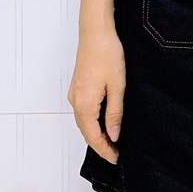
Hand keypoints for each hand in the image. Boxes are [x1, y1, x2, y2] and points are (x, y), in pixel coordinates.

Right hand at [68, 25, 125, 163]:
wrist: (95, 32)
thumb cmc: (107, 54)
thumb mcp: (117, 86)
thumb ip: (115, 112)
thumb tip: (113, 135)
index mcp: (85, 104)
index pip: (93, 137)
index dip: (104, 150)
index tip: (116, 159)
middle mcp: (75, 101)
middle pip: (86, 131)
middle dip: (100, 145)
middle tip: (115, 154)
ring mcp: (74, 93)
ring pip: (83, 121)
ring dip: (95, 133)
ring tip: (111, 141)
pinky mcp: (77, 86)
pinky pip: (83, 110)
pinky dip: (92, 121)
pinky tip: (103, 121)